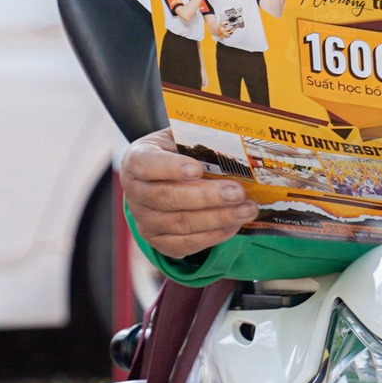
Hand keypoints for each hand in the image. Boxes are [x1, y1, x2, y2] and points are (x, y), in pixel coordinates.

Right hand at [119, 128, 254, 259]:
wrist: (160, 181)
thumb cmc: (175, 154)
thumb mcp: (180, 138)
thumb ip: (198, 138)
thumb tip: (233, 138)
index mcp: (137, 160)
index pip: (146, 164)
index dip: (170, 168)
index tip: (197, 168)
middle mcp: (136, 193)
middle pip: (168, 198)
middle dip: (206, 196)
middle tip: (237, 192)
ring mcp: (145, 221)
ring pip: (180, 224)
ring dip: (218, 218)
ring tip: (246, 209)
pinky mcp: (159, 241)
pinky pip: (186, 244)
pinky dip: (213, 236)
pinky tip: (234, 224)